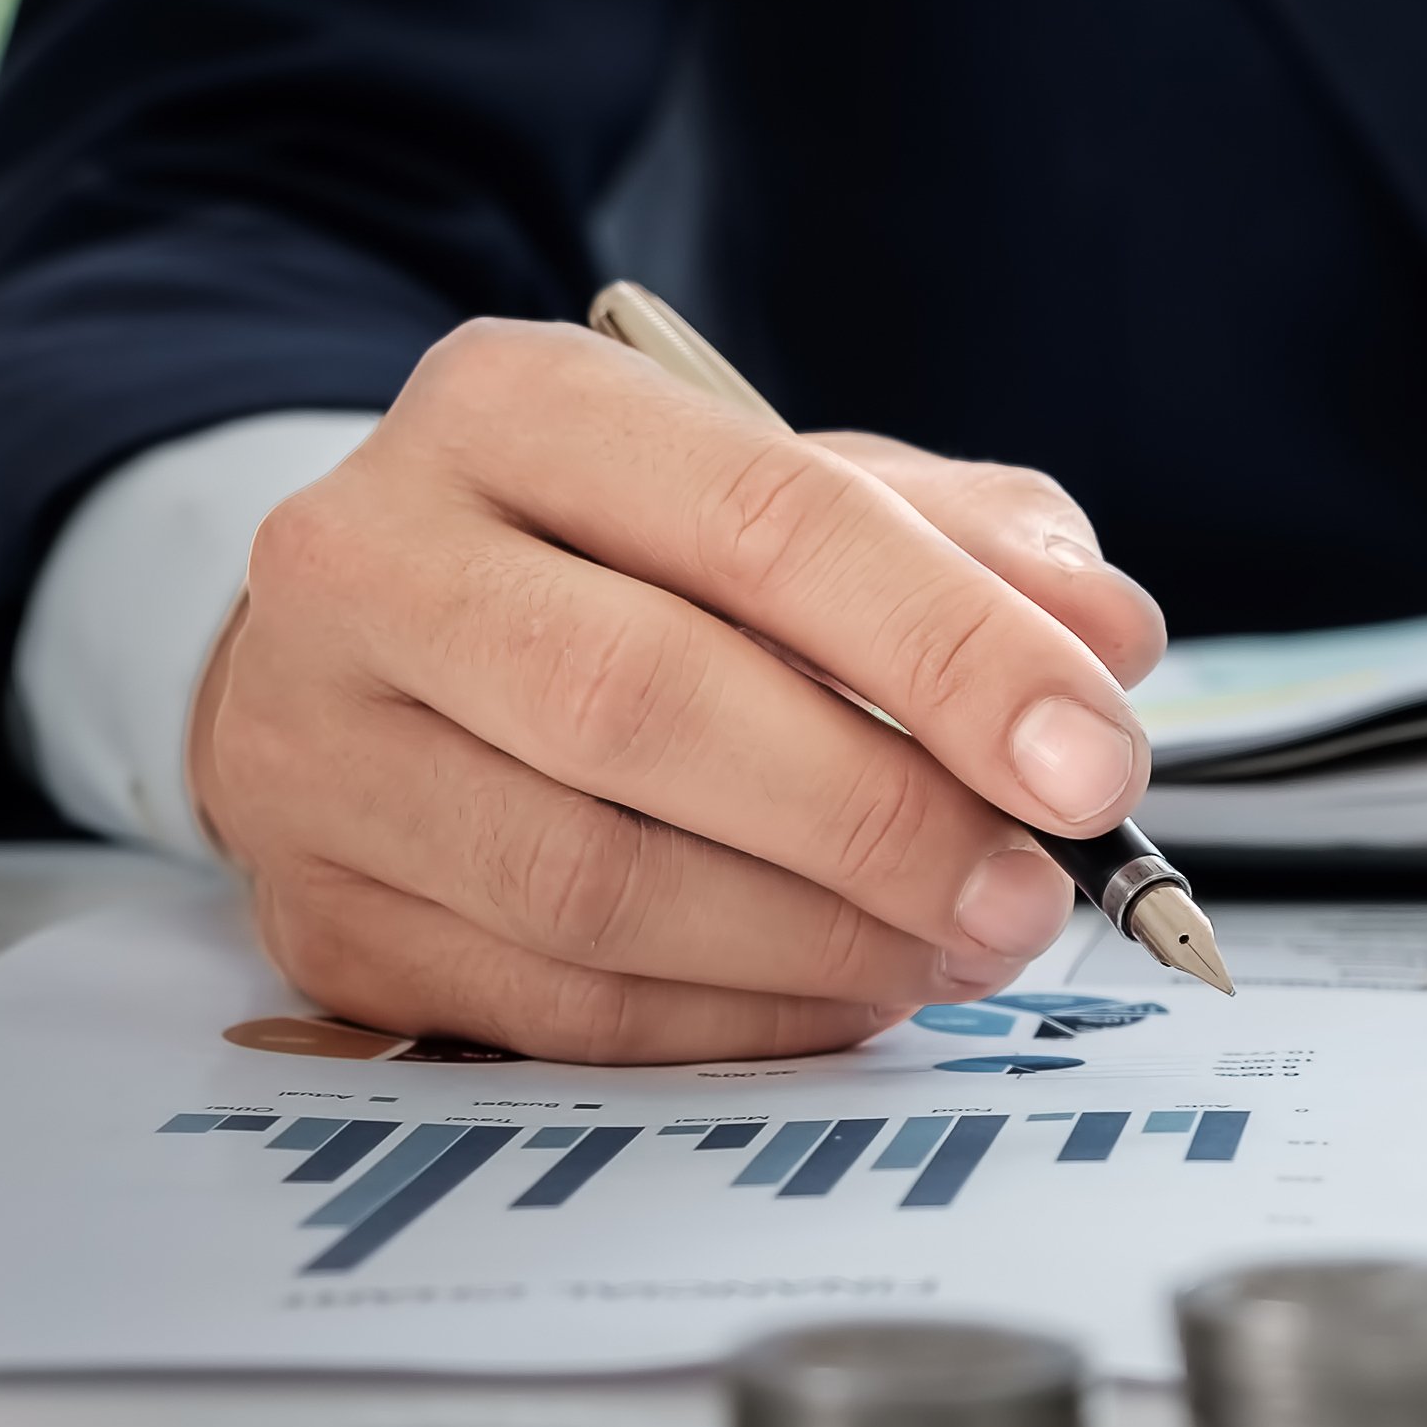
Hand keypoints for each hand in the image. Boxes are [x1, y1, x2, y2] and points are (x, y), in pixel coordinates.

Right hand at [188, 319, 1167, 1062]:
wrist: (375, 642)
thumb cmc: (625, 562)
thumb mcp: (798, 489)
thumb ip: (967, 544)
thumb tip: (1107, 641)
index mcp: (517, 405)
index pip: (765, 519)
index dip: (951, 651)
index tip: (1094, 760)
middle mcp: (378, 559)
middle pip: (648, 702)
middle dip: (882, 815)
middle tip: (1033, 890)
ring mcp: (320, 750)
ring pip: (593, 881)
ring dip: (822, 940)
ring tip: (962, 945)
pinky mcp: (323, 919)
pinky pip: (556, 1005)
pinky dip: (736, 1021)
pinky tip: (848, 994)